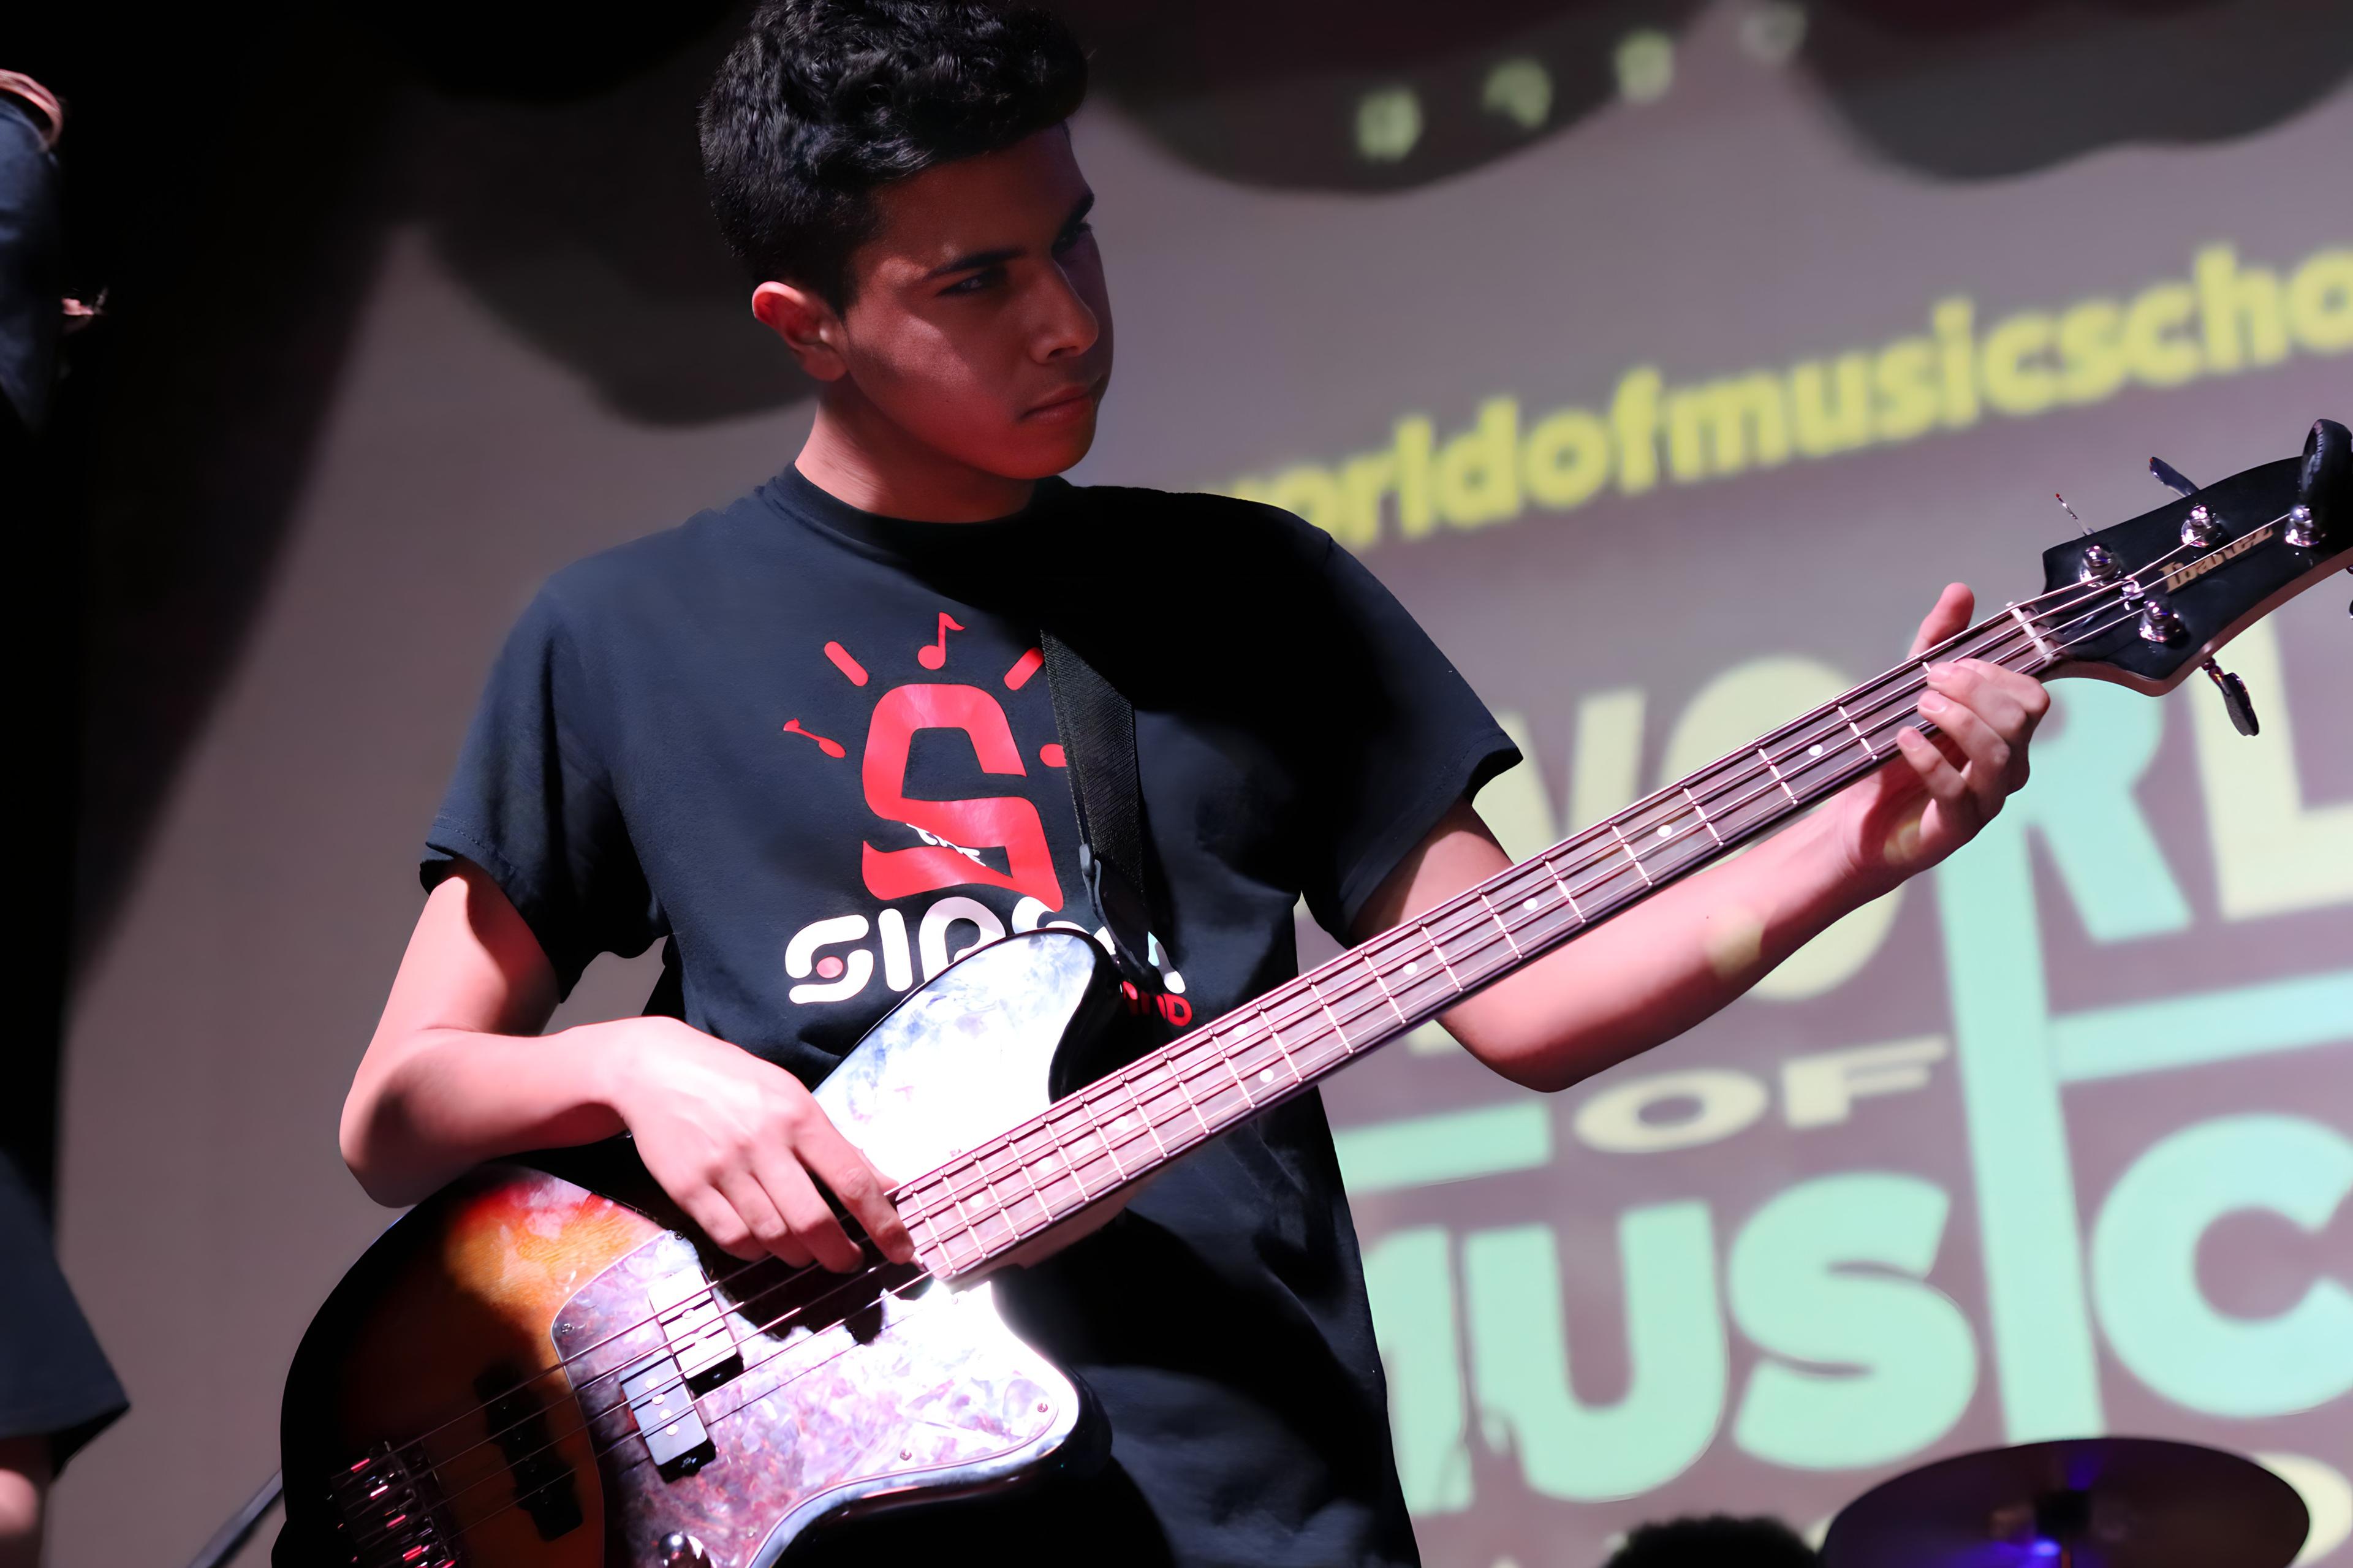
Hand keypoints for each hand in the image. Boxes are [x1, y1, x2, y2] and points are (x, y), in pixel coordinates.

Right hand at [601, 1019, 914, 1270]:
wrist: (654, 1070)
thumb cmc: (735, 1082)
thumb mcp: (792, 1096)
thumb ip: (837, 1143)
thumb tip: (885, 1183)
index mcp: (799, 1116)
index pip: (853, 1180)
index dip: (883, 1223)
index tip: (902, 1251)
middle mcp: (763, 1143)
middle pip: (812, 1220)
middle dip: (839, 1253)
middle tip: (849, 1261)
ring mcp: (723, 1168)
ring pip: (773, 1236)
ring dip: (799, 1255)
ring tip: (807, 1251)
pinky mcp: (688, 1189)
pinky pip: (732, 1239)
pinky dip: (756, 1251)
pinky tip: (764, 1244)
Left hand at [1828, 583, 2049, 887]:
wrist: (1854, 824)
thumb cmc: (1889, 759)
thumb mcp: (1907, 692)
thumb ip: (1935, 644)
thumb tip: (1960, 590)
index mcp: (2004, 734)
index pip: (2031, 695)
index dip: (1994, 673)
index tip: (1947, 664)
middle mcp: (2006, 767)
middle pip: (2023, 719)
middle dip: (1976, 690)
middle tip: (1929, 681)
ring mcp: (1985, 800)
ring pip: (2001, 753)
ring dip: (1958, 719)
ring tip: (1918, 707)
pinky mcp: (1956, 829)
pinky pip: (1959, 792)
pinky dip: (1931, 760)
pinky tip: (1904, 739)